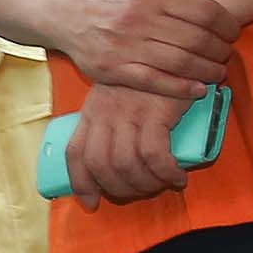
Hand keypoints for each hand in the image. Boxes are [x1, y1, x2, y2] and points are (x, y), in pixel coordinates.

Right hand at [57, 0, 236, 96]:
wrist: (65, 12)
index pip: (205, 12)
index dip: (227, 25)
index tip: (232, 32)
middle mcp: (138, 18)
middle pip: (196, 40)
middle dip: (220, 50)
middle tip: (226, 54)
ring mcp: (125, 46)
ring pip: (180, 63)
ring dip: (207, 71)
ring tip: (217, 72)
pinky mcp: (113, 69)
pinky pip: (154, 82)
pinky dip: (180, 88)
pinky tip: (197, 90)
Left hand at [63, 84, 191, 208]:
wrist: (176, 50)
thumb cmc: (150, 80)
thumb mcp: (118, 98)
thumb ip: (110, 124)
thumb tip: (112, 164)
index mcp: (92, 112)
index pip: (75, 153)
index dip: (80, 183)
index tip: (92, 203)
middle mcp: (105, 113)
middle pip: (100, 165)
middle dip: (118, 189)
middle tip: (140, 192)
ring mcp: (128, 112)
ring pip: (125, 165)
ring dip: (144, 185)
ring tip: (161, 185)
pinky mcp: (155, 111)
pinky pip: (153, 155)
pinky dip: (164, 173)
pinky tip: (176, 176)